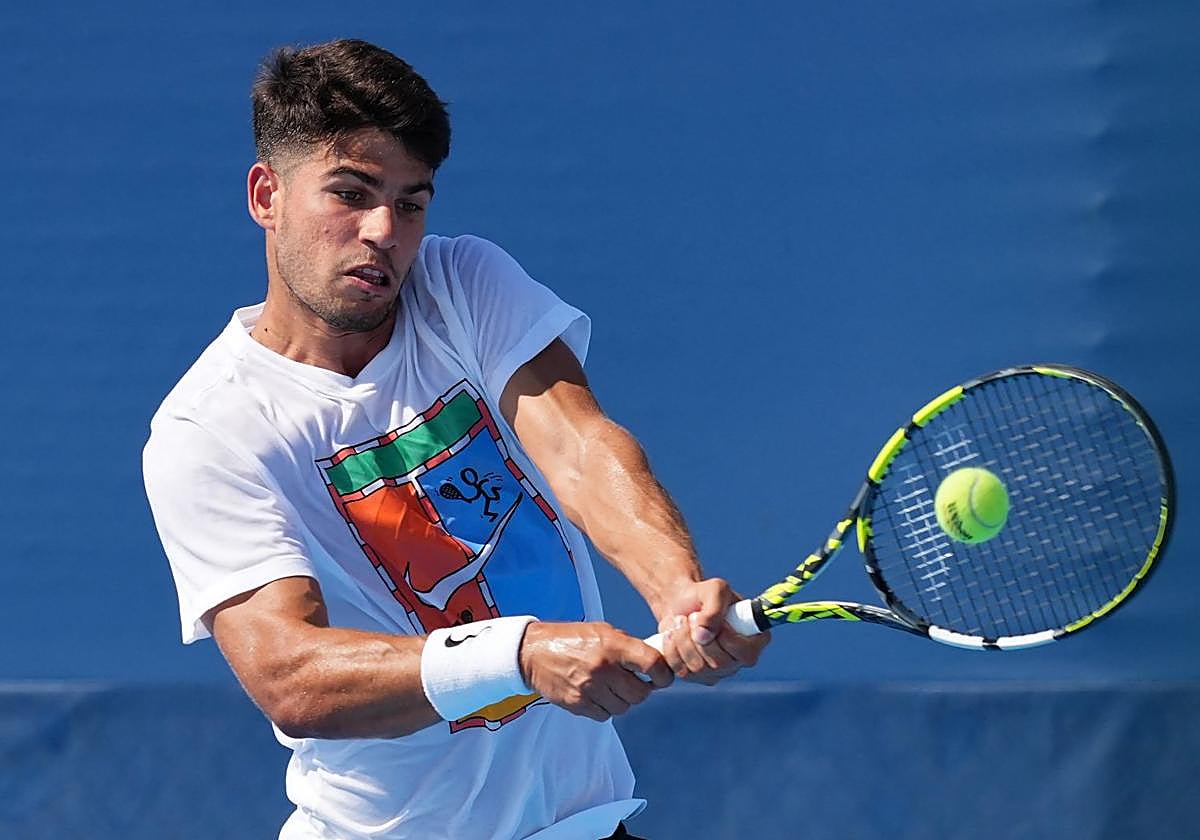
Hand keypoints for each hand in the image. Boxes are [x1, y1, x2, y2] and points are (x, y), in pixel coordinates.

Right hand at [519, 621, 673, 720]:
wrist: (534, 652)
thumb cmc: (570, 638)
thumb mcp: (602, 631)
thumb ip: (628, 646)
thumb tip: (653, 661)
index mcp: (612, 645)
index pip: (652, 663)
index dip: (663, 674)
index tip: (663, 677)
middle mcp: (603, 668)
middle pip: (640, 693)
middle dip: (641, 690)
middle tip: (635, 683)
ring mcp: (589, 689)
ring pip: (623, 708)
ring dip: (622, 701)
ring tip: (612, 688)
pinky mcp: (578, 704)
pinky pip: (604, 715)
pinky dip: (605, 708)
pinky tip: (597, 694)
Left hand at [657, 578, 770, 684]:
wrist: (680, 604)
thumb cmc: (704, 595)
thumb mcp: (715, 589)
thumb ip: (715, 609)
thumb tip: (703, 636)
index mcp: (754, 640)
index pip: (747, 654)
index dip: (727, 639)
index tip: (714, 620)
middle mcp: (737, 660)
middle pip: (719, 664)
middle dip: (699, 637)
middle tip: (691, 616)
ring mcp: (717, 672)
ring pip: (697, 668)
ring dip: (683, 640)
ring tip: (680, 620)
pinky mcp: (695, 676)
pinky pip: (681, 670)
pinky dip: (671, 649)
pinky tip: (672, 633)